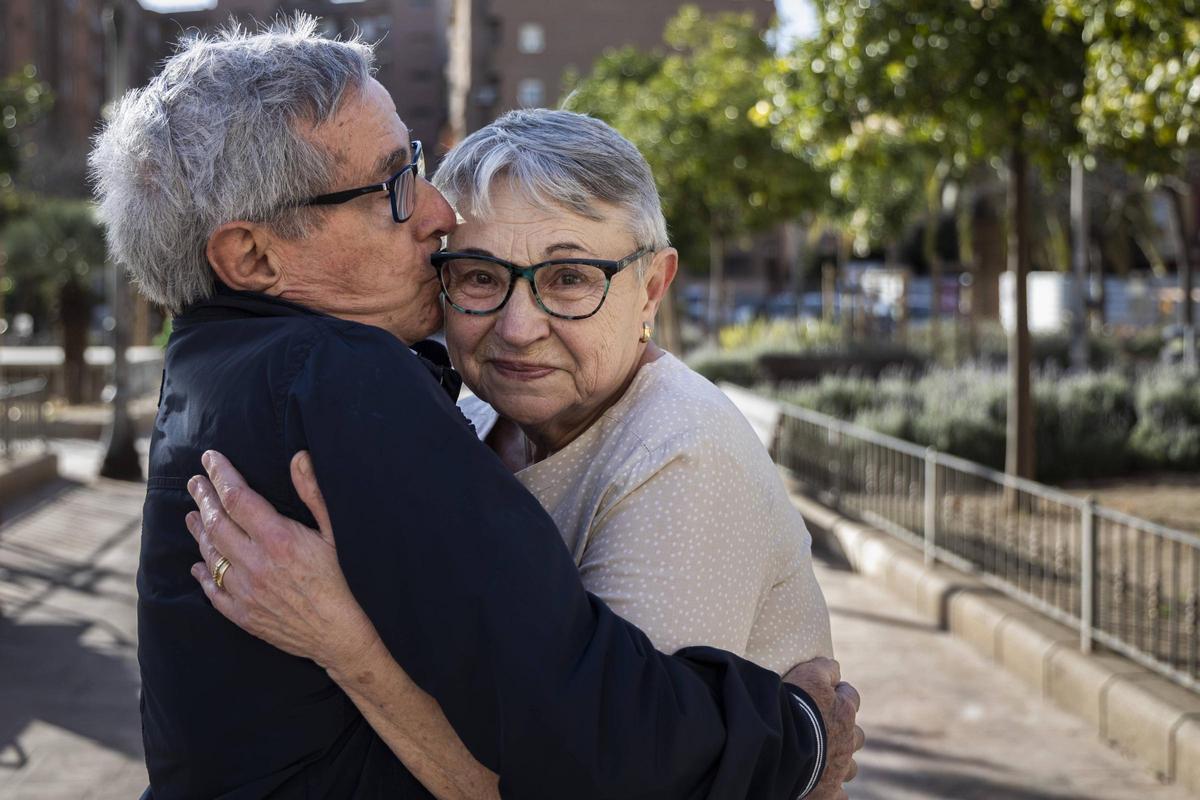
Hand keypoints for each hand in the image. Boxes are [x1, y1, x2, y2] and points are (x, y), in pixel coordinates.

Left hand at [185, 449, 376, 671]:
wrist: (345, 637)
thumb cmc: (347, 582)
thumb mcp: (337, 533)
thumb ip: (314, 494)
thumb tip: (298, 458)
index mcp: (278, 539)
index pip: (237, 497)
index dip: (220, 474)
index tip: (209, 459)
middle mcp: (255, 564)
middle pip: (217, 522)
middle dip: (203, 497)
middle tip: (194, 482)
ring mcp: (245, 592)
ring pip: (211, 555)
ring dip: (199, 531)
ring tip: (192, 515)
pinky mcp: (243, 616)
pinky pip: (213, 591)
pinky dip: (202, 574)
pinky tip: (197, 564)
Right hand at [783, 658, 863, 799]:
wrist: (783, 748)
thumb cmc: (794, 708)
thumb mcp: (807, 676)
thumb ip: (823, 668)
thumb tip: (835, 665)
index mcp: (843, 711)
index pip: (850, 696)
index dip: (840, 693)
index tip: (829, 692)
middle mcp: (847, 740)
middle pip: (857, 735)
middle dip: (846, 731)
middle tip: (826, 729)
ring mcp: (840, 769)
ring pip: (851, 768)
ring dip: (842, 762)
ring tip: (824, 760)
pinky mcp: (829, 793)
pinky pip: (840, 795)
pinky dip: (834, 791)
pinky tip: (823, 786)